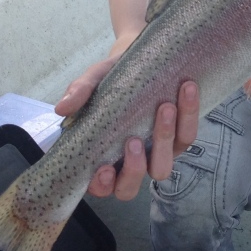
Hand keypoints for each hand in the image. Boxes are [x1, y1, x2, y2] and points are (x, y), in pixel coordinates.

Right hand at [55, 61, 200, 199]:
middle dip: (133, 168)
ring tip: (165, 107)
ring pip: (162, 168)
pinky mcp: (180, 139)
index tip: (103, 167)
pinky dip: (189, 113)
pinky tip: (186, 89)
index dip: (101, 185)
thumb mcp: (94, 79)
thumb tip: (62, 107)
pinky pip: (187, 136)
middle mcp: (129, 162)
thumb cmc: (112, 79)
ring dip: (164, 139)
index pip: (99, 186)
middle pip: (129, 189)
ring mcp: (156, 154)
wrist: (142, 61)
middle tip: (133, 140)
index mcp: (102, 157)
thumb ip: (80, 91)